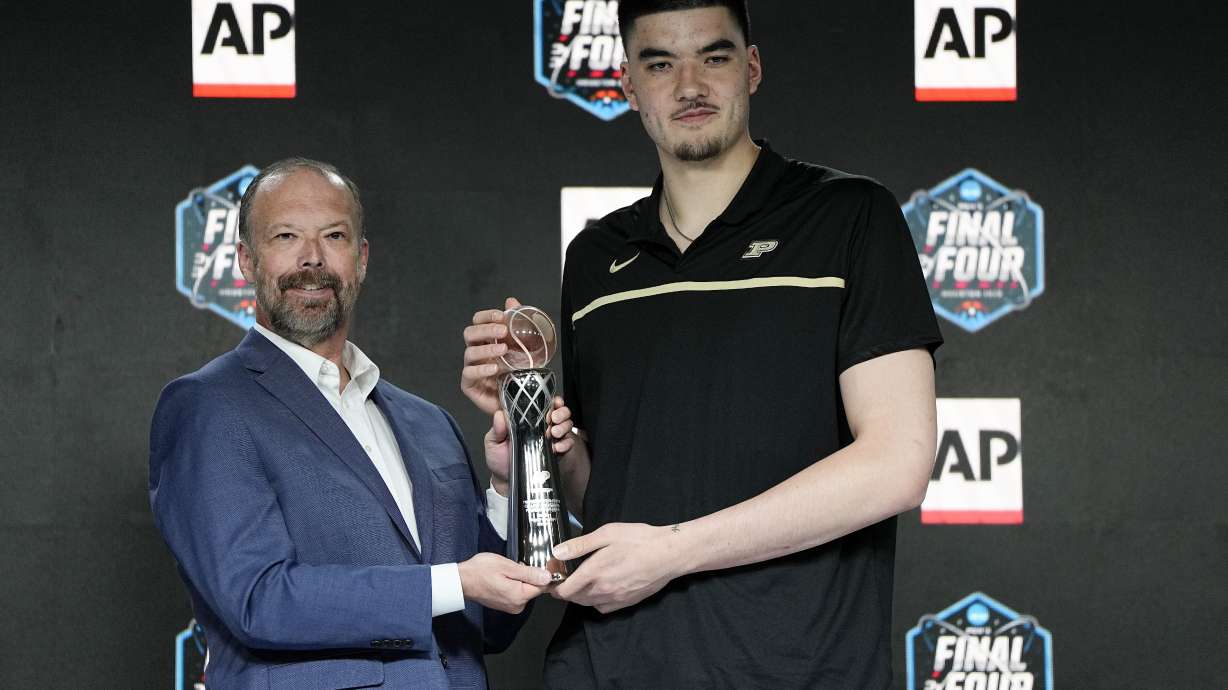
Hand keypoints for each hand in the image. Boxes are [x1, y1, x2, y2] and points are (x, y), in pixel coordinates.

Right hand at [457, 552, 552, 613]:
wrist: (461, 580)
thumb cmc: (480, 571)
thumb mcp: (507, 566)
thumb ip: (529, 573)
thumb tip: (547, 577)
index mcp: (519, 596)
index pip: (543, 586)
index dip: (541, 573)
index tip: (534, 564)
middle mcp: (517, 605)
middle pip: (534, 588)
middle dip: (529, 575)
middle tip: (514, 566)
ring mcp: (510, 607)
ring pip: (525, 589)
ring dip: (520, 579)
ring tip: (506, 571)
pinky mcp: (505, 605)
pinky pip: (516, 593)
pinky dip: (513, 584)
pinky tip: (503, 577)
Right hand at [462, 297, 520, 413]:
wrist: (521, 401)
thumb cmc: (520, 374)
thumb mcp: (525, 347)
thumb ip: (518, 324)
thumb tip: (511, 300)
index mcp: (487, 340)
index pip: (478, 321)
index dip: (487, 316)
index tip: (502, 316)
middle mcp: (477, 352)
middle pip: (470, 333)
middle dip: (486, 330)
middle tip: (503, 331)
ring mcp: (472, 368)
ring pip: (469, 352)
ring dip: (487, 349)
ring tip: (504, 350)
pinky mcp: (469, 385)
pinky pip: (469, 373)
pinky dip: (482, 369)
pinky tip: (495, 369)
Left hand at [486, 398, 574, 495]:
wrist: (509, 482)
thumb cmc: (501, 460)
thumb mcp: (493, 444)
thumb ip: (497, 430)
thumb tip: (499, 415)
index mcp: (527, 420)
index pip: (542, 405)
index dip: (549, 401)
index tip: (550, 404)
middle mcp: (541, 426)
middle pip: (559, 411)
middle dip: (560, 412)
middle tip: (553, 419)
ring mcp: (551, 438)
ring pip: (566, 424)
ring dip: (563, 426)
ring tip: (554, 433)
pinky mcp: (558, 451)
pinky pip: (568, 443)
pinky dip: (566, 443)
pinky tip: (558, 447)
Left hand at [551, 523, 684, 613]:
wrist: (668, 554)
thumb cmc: (638, 540)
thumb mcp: (606, 534)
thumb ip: (580, 545)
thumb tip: (557, 553)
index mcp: (594, 572)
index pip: (565, 590)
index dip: (554, 586)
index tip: (552, 578)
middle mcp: (602, 590)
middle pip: (574, 599)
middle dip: (565, 591)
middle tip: (564, 578)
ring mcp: (615, 598)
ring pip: (588, 604)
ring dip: (579, 597)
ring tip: (579, 583)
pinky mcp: (626, 602)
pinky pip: (603, 608)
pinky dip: (595, 602)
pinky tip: (599, 590)